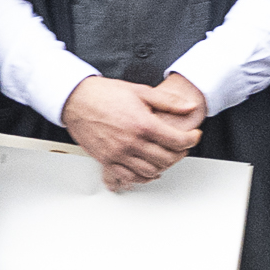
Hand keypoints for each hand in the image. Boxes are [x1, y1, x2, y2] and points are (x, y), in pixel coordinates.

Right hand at [61, 73, 200, 190]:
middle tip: (181, 146)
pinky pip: (129, 177)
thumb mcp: (140, 92)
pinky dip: (142, 177)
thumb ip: (168, 102)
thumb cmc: (104, 94)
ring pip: (150, 171)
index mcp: (142, 124)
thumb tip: (188, 107)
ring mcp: (118, 154)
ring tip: (166, 157)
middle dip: (180, 153)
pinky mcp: (106, 160)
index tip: (193, 136)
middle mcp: (131, 142)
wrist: (76, 99)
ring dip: (163, 166)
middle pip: (167, 159)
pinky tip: (148, 170)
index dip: (191, 140)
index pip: (177, 141)